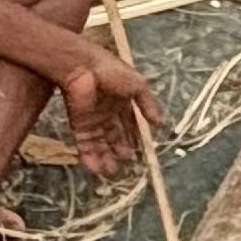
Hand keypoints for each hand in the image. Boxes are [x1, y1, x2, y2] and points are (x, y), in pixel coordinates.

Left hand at [51, 45, 160, 177]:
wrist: (83, 68)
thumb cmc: (112, 72)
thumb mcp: (138, 85)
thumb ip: (148, 104)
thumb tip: (160, 123)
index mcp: (121, 101)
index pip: (129, 122)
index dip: (134, 136)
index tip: (140, 150)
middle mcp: (106, 113)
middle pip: (114, 136)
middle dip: (120, 150)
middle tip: (127, 163)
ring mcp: (92, 120)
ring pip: (100, 144)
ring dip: (106, 158)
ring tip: (112, 171)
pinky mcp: (79, 126)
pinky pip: (86, 145)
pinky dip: (90, 157)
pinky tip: (97, 169)